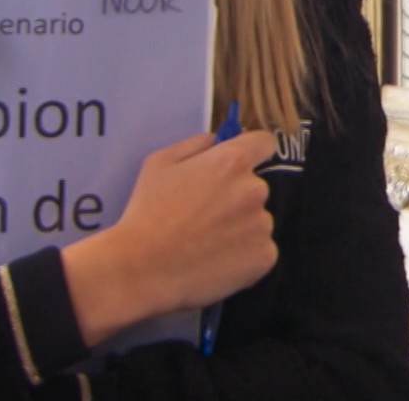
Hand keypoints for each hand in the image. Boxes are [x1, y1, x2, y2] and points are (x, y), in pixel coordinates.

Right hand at [60, 129, 278, 345]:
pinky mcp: (264, 257)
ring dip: (241, 226)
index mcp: (232, 162)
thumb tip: (217, 141)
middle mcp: (255, 190)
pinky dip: (245, 254)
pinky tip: (217, 260)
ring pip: (257, 220)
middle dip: (236, 196)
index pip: (264, 143)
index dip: (251, 151)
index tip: (238, 165)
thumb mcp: (160, 162)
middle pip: (255, 187)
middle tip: (205, 214)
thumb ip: (196, 144)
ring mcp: (262, 226)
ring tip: (207, 242)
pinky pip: (260, 249)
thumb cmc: (148, 212)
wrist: (143, 268)